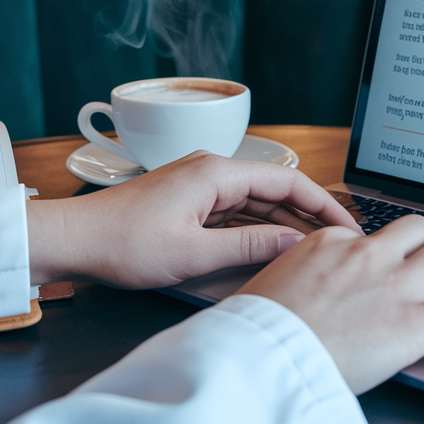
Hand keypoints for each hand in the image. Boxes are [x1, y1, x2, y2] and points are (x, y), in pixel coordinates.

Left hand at [25, 152, 360, 288]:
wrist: (74, 240)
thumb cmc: (122, 244)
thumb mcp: (192, 253)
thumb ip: (248, 248)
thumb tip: (294, 246)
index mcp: (215, 172)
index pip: (287, 182)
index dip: (323, 205)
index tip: (349, 227)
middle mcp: (211, 170)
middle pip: (276, 190)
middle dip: (310, 215)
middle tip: (342, 244)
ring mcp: (199, 185)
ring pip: (257, 202)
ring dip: (285, 224)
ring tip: (317, 251)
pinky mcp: (189, 202)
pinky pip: (236, 212)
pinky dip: (259, 229)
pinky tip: (275, 250)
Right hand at [237, 214, 423, 393]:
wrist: (259, 359)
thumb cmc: (256, 334)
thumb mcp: (270, 286)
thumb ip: (299, 278)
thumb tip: (303, 290)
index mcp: (328, 242)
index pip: (367, 236)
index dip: (384, 252)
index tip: (391, 265)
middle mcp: (367, 254)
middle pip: (418, 229)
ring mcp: (395, 285)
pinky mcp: (416, 322)